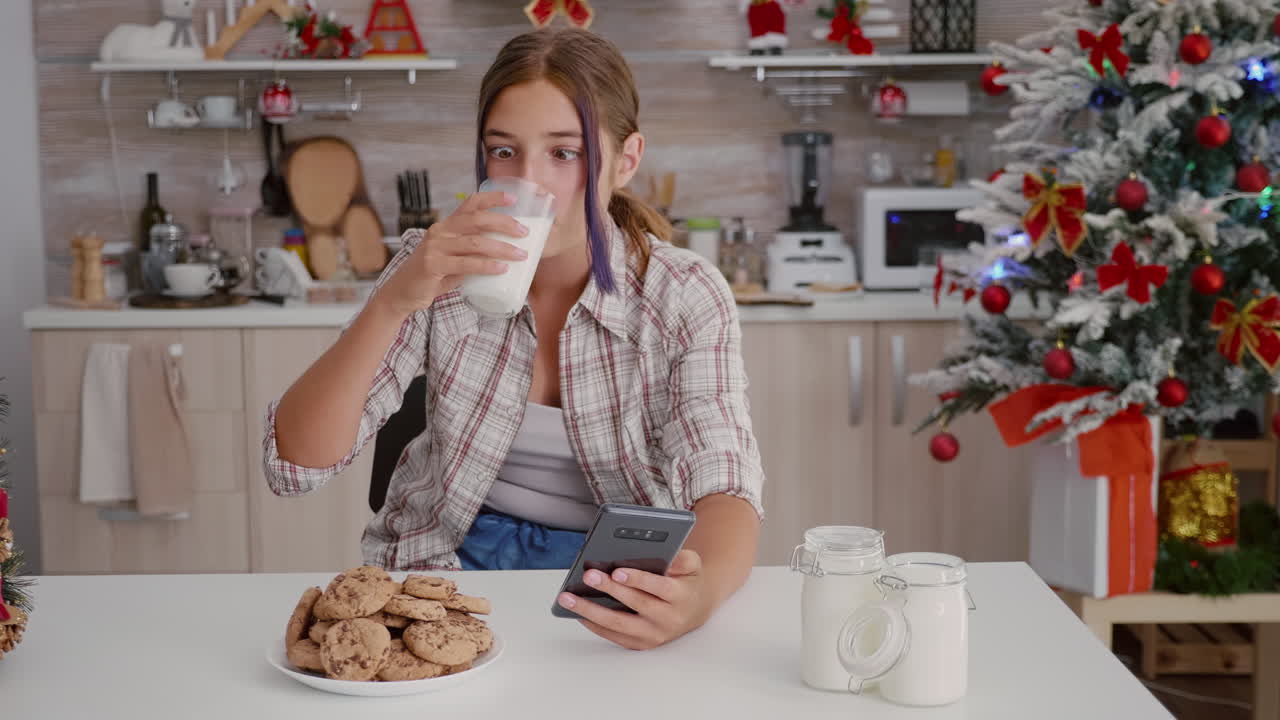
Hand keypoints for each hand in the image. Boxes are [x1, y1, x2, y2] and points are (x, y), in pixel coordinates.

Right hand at [374, 191, 529, 316]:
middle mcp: (440, 231)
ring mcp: (435, 247)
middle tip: (524, 233)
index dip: (492, 198)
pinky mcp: (433, 265)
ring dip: (502, 248)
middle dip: (504, 224)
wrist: (403, 293)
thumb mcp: (453, 258)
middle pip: (477, 220)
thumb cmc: (432, 276)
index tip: (513, 199)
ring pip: (476, 242)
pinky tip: (502, 269)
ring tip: (521, 255)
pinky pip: (466, 263)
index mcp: (446, 226)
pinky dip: (487, 266)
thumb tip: (504, 254)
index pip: (470, 203)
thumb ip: (472, 253)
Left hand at [557, 550, 710, 649]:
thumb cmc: (686, 582)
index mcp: (681, 596)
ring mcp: (653, 635)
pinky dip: (594, 624)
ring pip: (619, 624)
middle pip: (635, 605)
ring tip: (568, 598)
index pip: (660, 588)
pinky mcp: (641, 644)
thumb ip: (682, 558)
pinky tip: (577, 611)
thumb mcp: (693, 564)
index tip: (618, 571)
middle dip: (610, 590)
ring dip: (591, 611)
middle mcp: (667, 619)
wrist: (694, 610)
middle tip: (589, 576)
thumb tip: (664, 557)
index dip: (638, 580)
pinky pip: (614, 636)